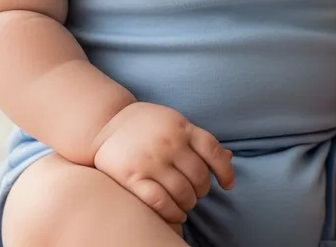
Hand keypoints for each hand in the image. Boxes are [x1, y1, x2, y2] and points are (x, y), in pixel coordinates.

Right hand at [92, 102, 234, 224]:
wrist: (105, 122)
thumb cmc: (146, 124)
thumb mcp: (175, 123)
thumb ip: (198, 140)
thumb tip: (229, 157)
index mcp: (181, 127)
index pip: (213, 150)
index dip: (225, 171)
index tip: (227, 185)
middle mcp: (169, 143)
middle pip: (199, 176)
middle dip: (202, 190)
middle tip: (197, 193)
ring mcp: (151, 160)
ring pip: (183, 192)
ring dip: (189, 203)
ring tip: (186, 203)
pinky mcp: (133, 177)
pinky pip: (160, 202)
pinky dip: (173, 212)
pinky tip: (176, 213)